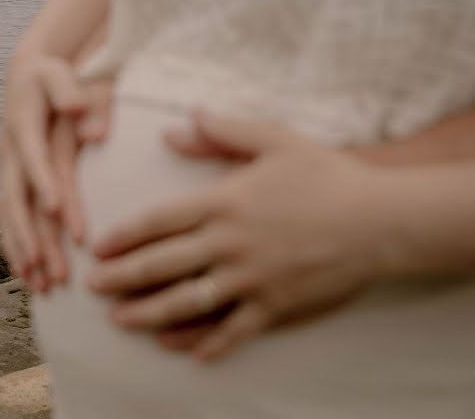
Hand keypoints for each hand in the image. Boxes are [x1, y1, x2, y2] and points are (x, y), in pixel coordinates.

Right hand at [0, 53, 111, 290]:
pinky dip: (16, 248)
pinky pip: (9, 220)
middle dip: (31, 234)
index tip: (56, 209)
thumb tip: (79, 108)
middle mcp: (9, 152)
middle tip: (49, 268)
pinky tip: (27, 277)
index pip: (33, 155)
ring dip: (23, 251)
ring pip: (10, 216)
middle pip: (16, 197)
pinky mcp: (11, 182)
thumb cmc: (50, 76)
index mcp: (22, 124)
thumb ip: (69, 90)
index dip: (42, 181)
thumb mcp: (58, 73)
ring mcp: (7, 170)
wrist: (25, 77)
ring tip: (40, 286)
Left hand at [87, 110, 383, 360]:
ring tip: (121, 320)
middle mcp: (230, 243)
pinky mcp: (277, 306)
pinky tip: (186, 352)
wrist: (383, 219)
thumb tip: (176, 123)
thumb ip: (221, 131)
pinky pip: (234, 331)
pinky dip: (208, 344)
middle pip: (161, 264)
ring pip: (188, 302)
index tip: (99, 247)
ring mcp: (252, 279)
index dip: (124, 236)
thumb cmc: (327, 174)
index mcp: (224, 201)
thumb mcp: (274, 139)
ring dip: (149, 314)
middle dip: (121, 277)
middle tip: (92, 287)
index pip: (158, 221)